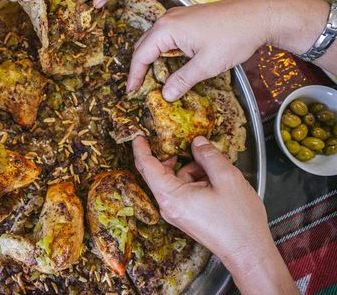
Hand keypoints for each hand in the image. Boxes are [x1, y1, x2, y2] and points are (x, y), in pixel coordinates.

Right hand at [127, 0, 330, 101]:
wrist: (259, 15)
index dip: (134, 75)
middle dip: (139, 67)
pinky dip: (163, 51)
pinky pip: (166, 36)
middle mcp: (167, 19)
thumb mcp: (206, 65)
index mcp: (167, 28)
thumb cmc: (234, 37)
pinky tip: (170, 64)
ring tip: (152, 79)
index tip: (131, 92)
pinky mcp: (188, 18)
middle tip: (139, 88)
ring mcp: (178, 16)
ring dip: (151, 59)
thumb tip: (166, 95)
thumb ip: (182, 81)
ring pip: (154, 40)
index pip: (141, 55)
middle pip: (143, 45)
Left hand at [132, 136, 297, 294]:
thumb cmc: (238, 222)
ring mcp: (176, 211)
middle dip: (171, 154)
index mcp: (171, 196)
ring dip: (189, 167)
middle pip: (159, 172)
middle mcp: (168, 205)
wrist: (248, 253)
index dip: (141, 148)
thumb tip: (197, 142)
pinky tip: (213, 177)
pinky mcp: (185, 214)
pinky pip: (183, 189)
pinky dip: (195, 179)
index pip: (146, 166)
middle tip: (182, 140)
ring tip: (212, 164)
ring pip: (175, 179)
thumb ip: (209, 156)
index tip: (139, 135)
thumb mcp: (228, 179)